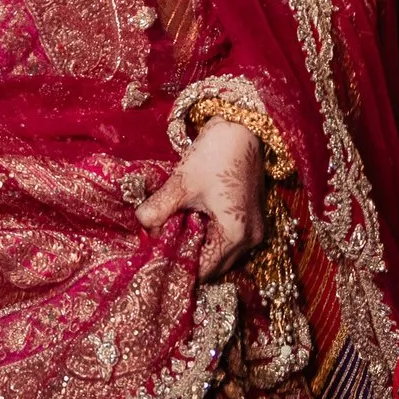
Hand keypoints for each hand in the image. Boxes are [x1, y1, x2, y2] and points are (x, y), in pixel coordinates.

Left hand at [135, 117, 266, 278]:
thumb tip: (143, 229)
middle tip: (161, 245)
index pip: (204, 269)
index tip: (155, 260)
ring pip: (222, 253)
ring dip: (200, 247)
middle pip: (215, 266)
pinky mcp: (252, 219)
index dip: (178, 266)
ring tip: (174, 232)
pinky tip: (191, 222)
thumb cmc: (214, 155)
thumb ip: (157, 210)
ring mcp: (255, 230)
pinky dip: (210, 236)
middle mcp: (252, 239)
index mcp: (236, 235)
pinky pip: (229, 240)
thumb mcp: (181, 184)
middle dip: (188, 258)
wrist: (242, 128)